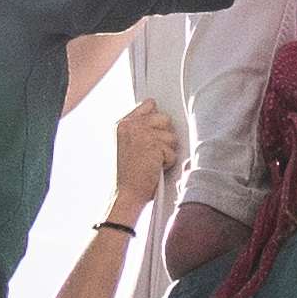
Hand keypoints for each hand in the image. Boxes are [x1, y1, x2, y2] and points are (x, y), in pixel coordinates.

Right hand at [109, 98, 178, 218]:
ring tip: (152, 162)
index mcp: (123, 123)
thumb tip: (163, 118)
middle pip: (165, 119)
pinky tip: (154, 168)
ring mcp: (142, 134)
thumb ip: (140, 128)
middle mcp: (131, 125)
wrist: (126, 193)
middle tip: (153, 152)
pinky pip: (173, 151)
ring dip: (167, 152)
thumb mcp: (127, 144)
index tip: (155, 133)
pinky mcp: (153, 145)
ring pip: (172, 136)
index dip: (156, 118)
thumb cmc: (130, 173)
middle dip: (165, 136)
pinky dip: (168, 163)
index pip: (149, 104)